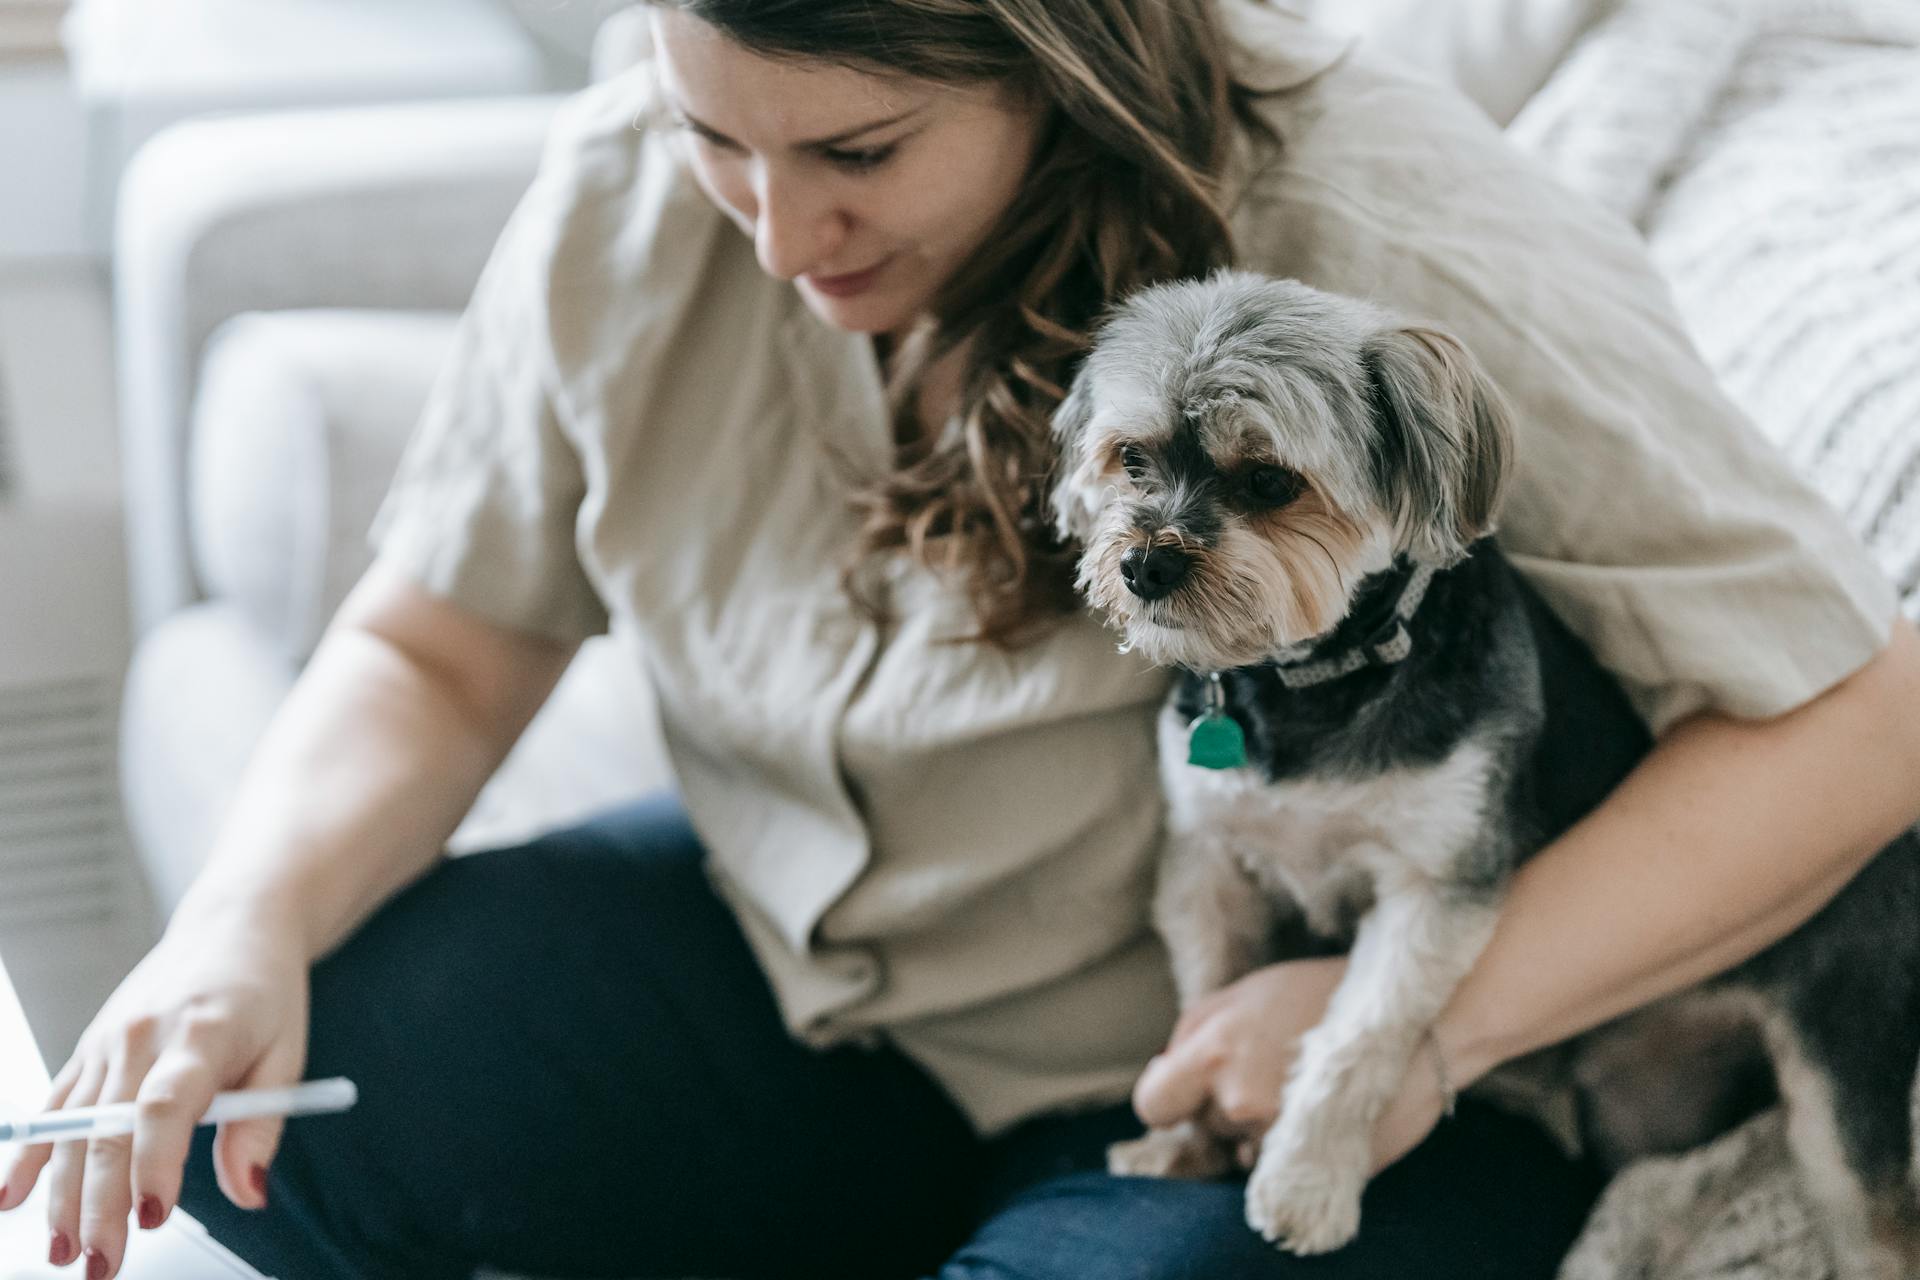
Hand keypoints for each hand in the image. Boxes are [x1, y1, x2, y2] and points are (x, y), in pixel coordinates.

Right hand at [0, 905, 310, 1278]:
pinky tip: (11, 1198)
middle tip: (103, 1264)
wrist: (234, 926)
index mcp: (202, 1034)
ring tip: (64, 1251)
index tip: (153, 1217)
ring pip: (75, 1128)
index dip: (156, 1163)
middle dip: (101, 1206)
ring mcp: (108, 1041)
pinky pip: (56, 1106)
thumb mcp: (287, 1054)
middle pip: (110, 1130)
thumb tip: (248, 1195)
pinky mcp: (90, 1046)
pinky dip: (32, 1154)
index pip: (167, 1105)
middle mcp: (143, 1036)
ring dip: (63, 1195)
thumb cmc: (266, 991)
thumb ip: (262, 1128)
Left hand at [1132, 957, 1452, 1174]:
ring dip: (1259, 1126)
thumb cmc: (1327, 994)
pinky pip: (1278, 1167)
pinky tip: (1317, 1111)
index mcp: (1214, 1054)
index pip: (1153, 1103)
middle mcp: (1238, 1102)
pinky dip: (1290, 1147)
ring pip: (1241, 1146)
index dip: (1168, 1098)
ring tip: (1301, 1086)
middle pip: (1204, 1124)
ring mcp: (1277, 1140)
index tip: (1185, 1092)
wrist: (1415, 1023)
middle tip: (1269, 1070)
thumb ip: (1195, 1029)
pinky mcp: (1312, 1166)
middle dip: (1223, 1103)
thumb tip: (1163, 1068)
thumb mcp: (1249, 989)